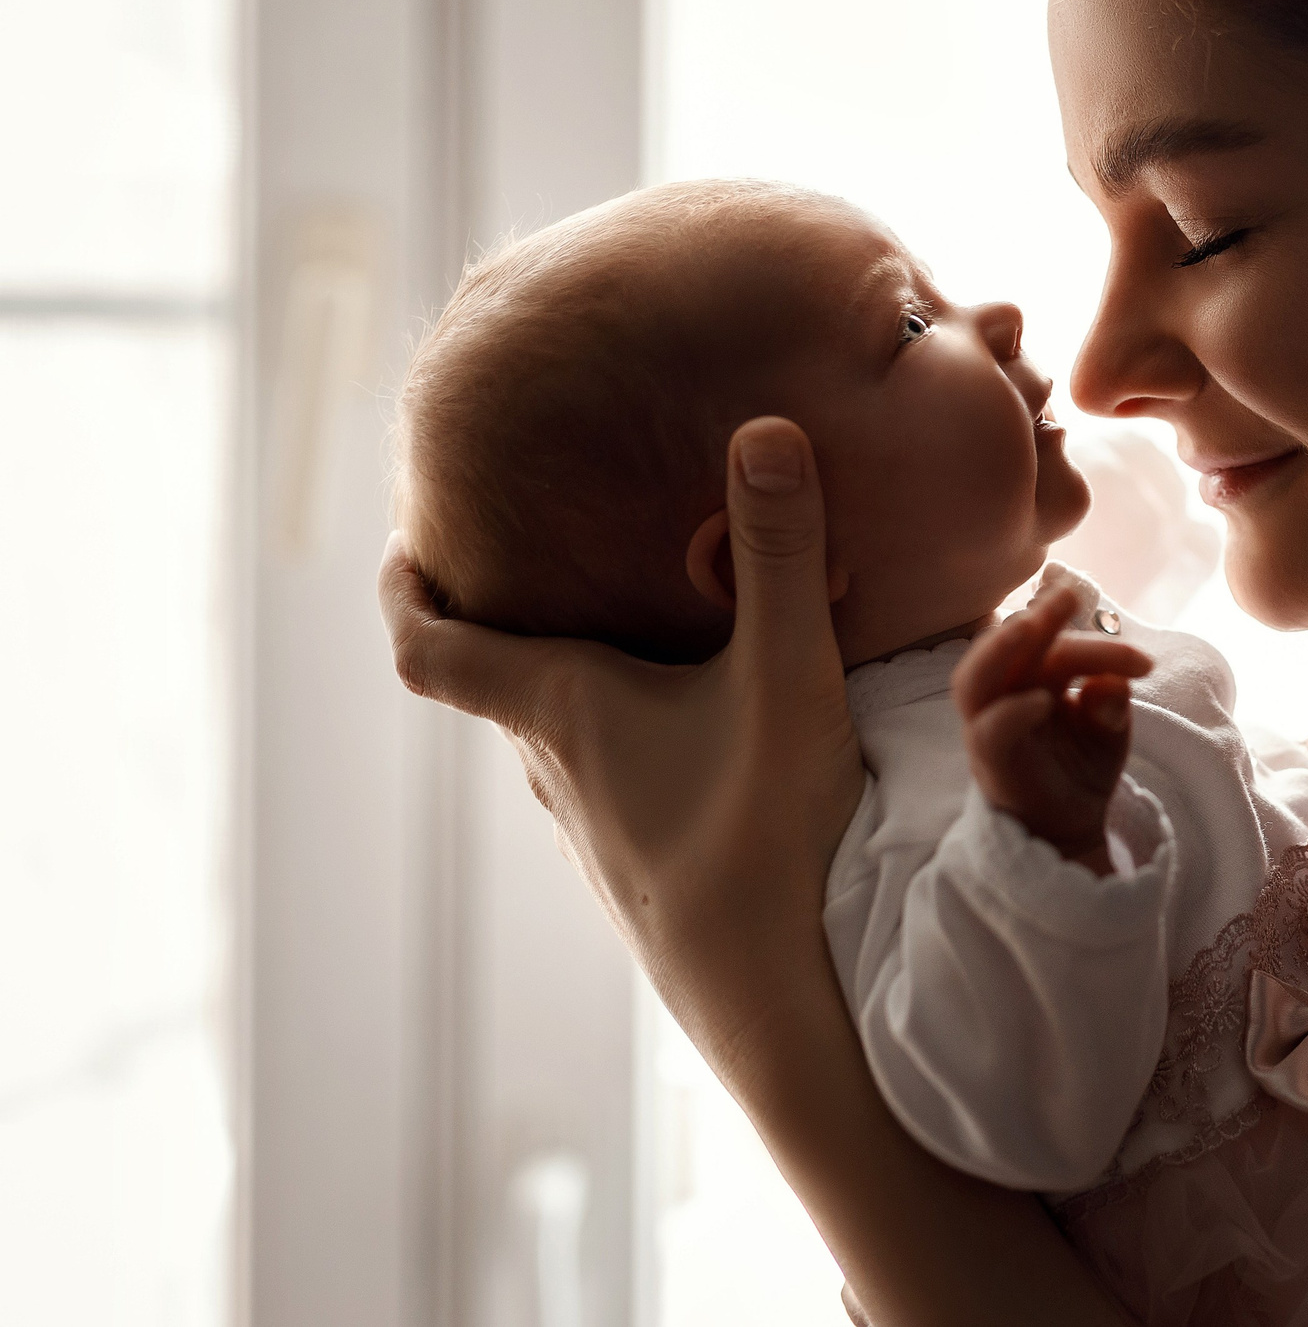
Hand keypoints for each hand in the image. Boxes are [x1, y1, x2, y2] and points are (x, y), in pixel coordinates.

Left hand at [381, 417, 858, 1059]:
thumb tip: (767, 426)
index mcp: (560, 712)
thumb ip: (779, 554)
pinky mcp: (648, 877)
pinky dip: (622, 738)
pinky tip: (698, 734)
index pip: (432, 649)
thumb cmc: (766, 841)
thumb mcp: (785, 678)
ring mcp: (600, 836)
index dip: (403, 590)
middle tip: (528, 557)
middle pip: (498, 686)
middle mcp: (558, 773)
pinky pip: (612, 785)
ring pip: (558, 741)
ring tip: (617, 631)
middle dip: (501, 620)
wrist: (780, 1004)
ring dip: (566, 685)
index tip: (397, 543)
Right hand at [951, 584, 1152, 872]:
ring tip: (1031, 624)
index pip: (1059, 645)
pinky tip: (1043, 701)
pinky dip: (1011, 712)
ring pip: (973, 679)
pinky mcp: (991, 762)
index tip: (1147, 662)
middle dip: (1037, 615)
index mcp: (1035, 676)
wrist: (1070, 830)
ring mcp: (991, 727)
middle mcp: (1006, 693)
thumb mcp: (1108, 732)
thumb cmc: (1081, 769)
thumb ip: (1111, 706)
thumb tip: (1111, 685)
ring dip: (999, 647)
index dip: (1101, 646)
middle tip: (1069, 595)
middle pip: (1010, 645)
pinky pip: (989, 731)